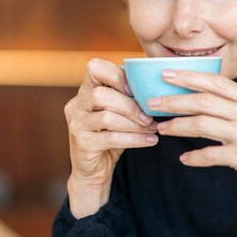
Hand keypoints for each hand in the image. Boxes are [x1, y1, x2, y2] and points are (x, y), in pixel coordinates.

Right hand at [64, 59, 158, 217]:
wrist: (95, 169)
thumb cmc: (112, 134)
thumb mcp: (120, 112)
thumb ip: (131, 97)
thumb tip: (160, 87)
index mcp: (86, 90)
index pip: (94, 67)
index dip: (117, 74)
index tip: (135, 89)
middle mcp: (76, 104)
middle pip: (101, 94)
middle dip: (131, 105)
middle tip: (150, 116)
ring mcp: (76, 124)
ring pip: (107, 117)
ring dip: (135, 123)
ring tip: (152, 128)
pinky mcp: (82, 143)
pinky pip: (112, 138)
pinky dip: (135, 139)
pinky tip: (150, 140)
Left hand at [148, 69, 236, 236]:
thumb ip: (234, 106)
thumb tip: (197, 95)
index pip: (218, 82)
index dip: (190, 76)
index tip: (166, 73)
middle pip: (205, 100)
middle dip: (175, 100)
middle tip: (152, 102)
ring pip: (203, 124)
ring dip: (178, 126)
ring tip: (163, 129)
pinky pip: (210, 154)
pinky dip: (195, 157)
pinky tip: (184, 159)